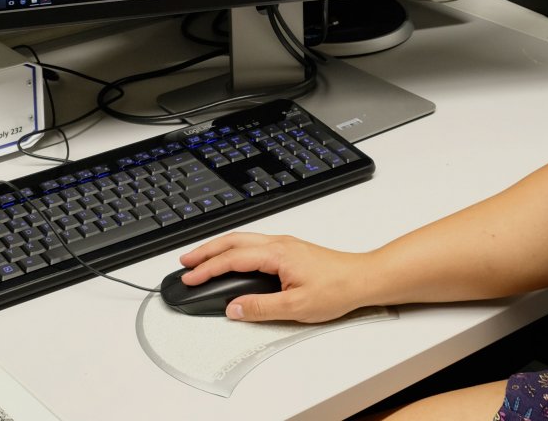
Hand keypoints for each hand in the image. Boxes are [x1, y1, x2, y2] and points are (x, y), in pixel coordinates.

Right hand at [177, 231, 376, 322]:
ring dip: (218, 248)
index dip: (207, 269)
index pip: (232, 259)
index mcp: (276, 253)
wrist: (363, 278)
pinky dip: (233, 249)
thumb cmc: (338, 288)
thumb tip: (233, 308)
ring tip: (201, 259)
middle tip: (185, 263)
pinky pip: (252, 243)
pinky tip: (231, 258)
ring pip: (241, 239)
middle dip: (205, 251)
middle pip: (231, 241)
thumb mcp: (296, 306)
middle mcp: (278, 243)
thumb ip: (260, 307)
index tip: (189, 279)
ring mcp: (284, 244)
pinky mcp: (289, 249)